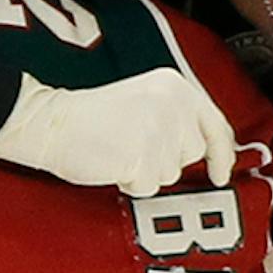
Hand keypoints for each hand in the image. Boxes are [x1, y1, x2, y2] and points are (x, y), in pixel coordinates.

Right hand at [0, 69, 237, 196]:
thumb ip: (177, 118)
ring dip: (146, 170)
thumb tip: (204, 151)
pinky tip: (112, 161)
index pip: (216, 125)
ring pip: (170, 173)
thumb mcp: (144, 100)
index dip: (222, 154)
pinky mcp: (144, 158)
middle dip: (166, 158)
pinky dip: (130, 182)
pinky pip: (148, 186)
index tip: (220, 172)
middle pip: (192, 153)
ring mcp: (160, 132)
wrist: (50, 121)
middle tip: (133, 145)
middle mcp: (174, 105)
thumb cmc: (88, 115)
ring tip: (119, 149)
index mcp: (175, 86)